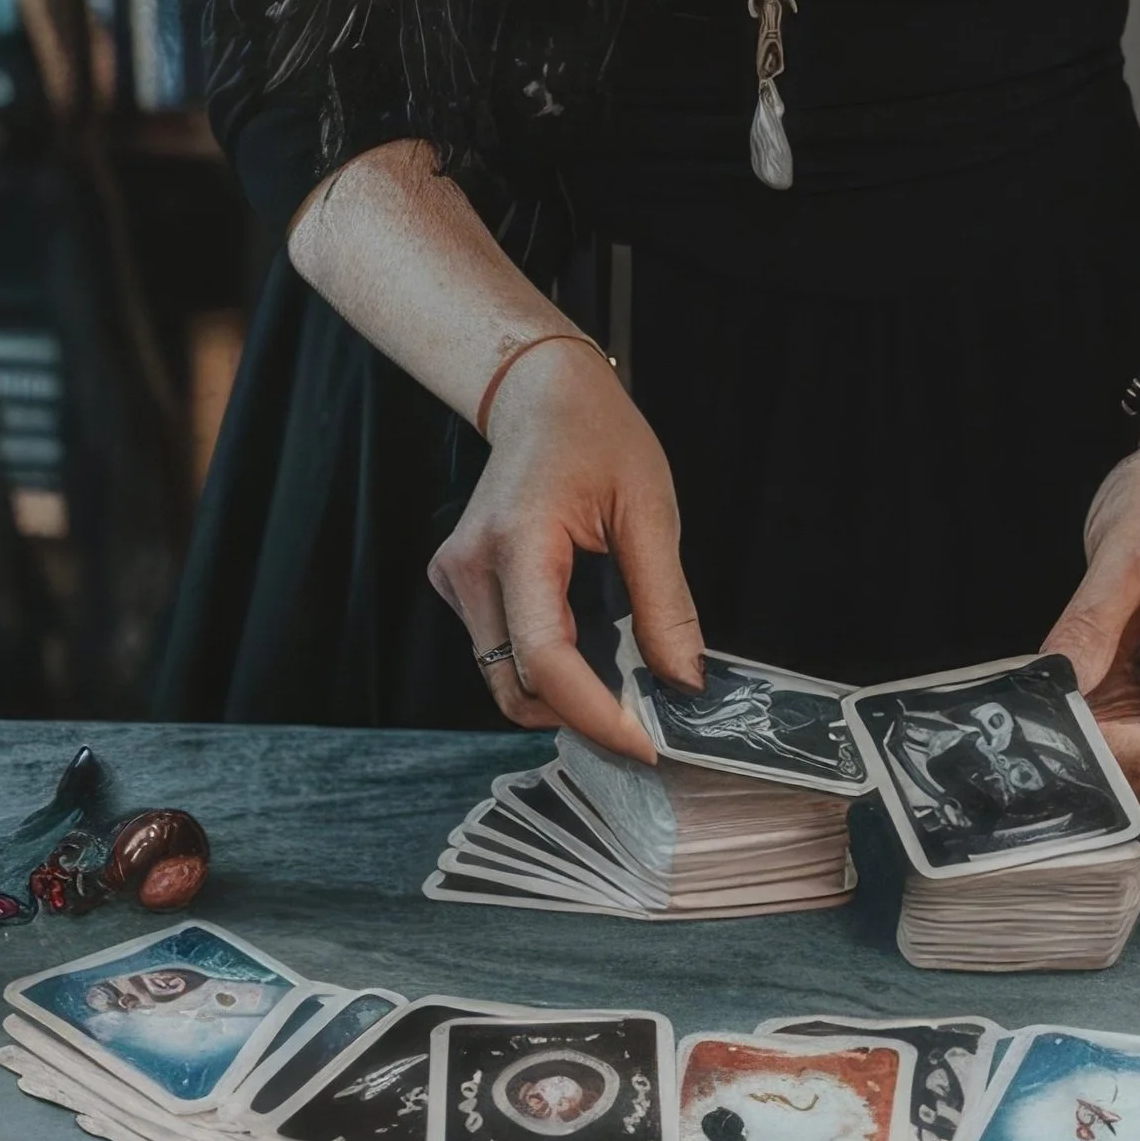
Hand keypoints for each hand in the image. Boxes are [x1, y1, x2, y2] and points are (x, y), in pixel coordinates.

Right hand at [427, 342, 702, 756]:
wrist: (541, 398)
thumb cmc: (597, 438)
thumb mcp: (650, 511)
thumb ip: (666, 601)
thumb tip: (683, 680)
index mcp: (519, 540)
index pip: (544, 658)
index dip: (594, 713)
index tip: (644, 742)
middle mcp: (471, 566)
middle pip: (517, 685)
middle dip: (582, 716)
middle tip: (645, 720)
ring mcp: (455, 578)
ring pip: (503, 679)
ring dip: (563, 697)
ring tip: (622, 682)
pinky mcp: (458, 585)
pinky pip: (499, 653)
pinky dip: (545, 669)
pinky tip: (588, 649)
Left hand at [1043, 371, 1139, 827]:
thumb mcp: (1124, 555)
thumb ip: (1090, 626)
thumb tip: (1054, 689)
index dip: (1120, 762)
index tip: (1060, 740)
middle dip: (1103, 759)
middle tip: (1036, 736)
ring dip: (1096, 745)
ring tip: (1045, 714)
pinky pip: (1134, 728)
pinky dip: (1096, 723)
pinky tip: (1063, 700)